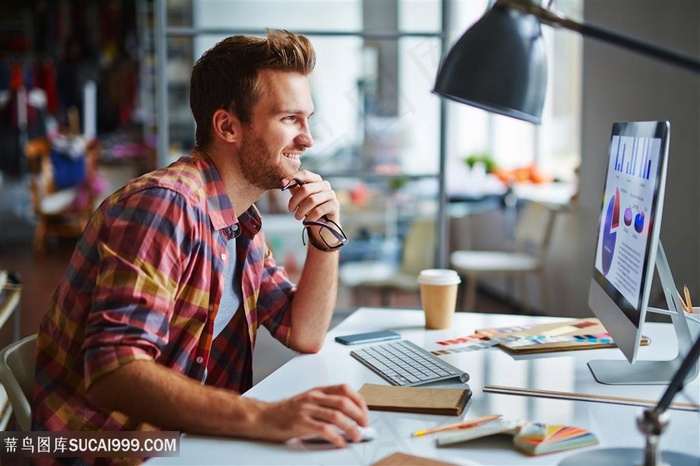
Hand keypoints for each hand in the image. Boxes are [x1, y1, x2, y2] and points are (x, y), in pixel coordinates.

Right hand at [250, 384, 368, 447]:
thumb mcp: (308, 401)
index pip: (344, 389)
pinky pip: (323, 429)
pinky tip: (340, 443)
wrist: (263, 417)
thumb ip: (325, 404)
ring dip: (351, 427)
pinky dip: (335, 437)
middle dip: (359, 414)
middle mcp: (313, 398)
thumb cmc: (285, 412)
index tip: (365, 412)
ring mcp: (306, 410)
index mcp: (317, 391)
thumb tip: (347, 414)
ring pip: (336, 416)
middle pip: (343, 402)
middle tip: (364, 425)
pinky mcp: (300, 423)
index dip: (359, 400)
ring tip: (356, 436)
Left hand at [281, 171, 340, 224]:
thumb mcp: (301, 200)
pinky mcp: (335, 205)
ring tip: (297, 217)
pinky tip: (307, 222)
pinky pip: (318, 210)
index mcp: (316, 180)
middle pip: (305, 189)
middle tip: (290, 209)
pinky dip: (310, 217)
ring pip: (312, 200)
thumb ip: (295, 190)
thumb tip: (286, 184)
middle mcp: (325, 185)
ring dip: (301, 211)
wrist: (324, 226)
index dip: (292, 178)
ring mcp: (331, 194)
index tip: (282, 184)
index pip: (304, 174)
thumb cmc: (311, 210)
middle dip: (295, 200)